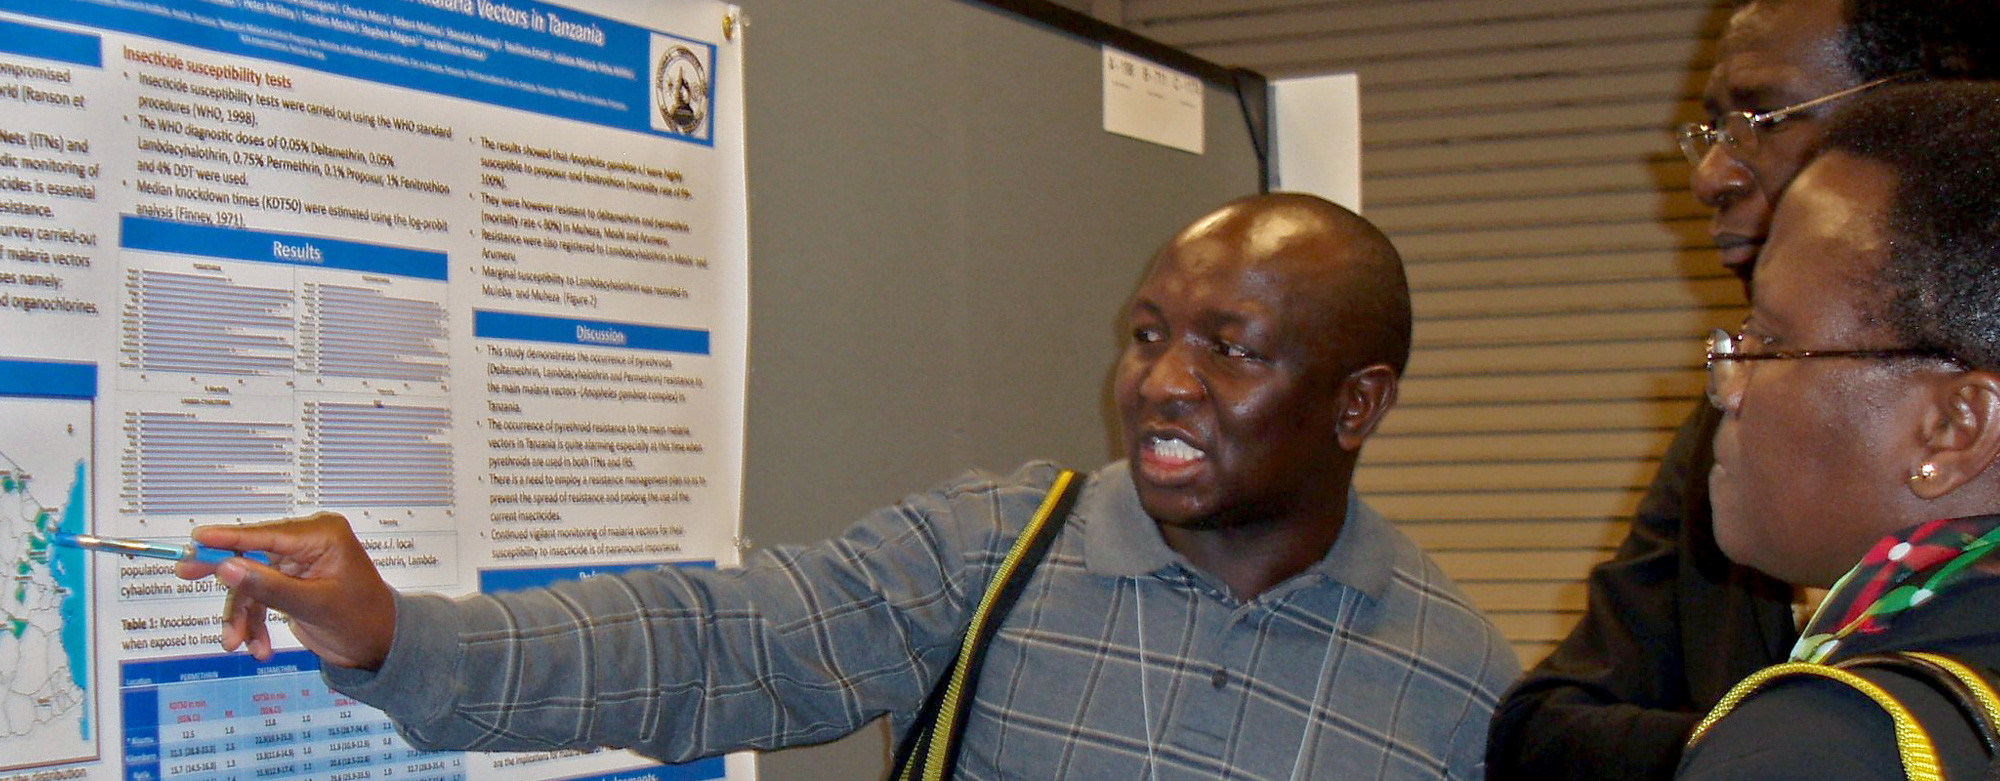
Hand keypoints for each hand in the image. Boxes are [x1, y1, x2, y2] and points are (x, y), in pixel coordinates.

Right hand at [175, 511, 396, 669]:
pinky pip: (258, 597)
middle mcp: (307, 543)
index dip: (228, 537)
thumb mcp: (313, 605)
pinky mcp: (288, 583)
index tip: (197, 538)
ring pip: (249, 583)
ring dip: (241, 615)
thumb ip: (269, 587)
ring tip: (236, 643)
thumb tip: (227, 567)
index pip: (266, 534)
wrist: (378, 647)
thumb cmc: (360, 620)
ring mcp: (295, 564)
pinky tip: (258, 647)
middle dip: (225, 576)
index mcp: (321, 535)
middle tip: (184, 572)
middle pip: (250, 553)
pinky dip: (253, 623)